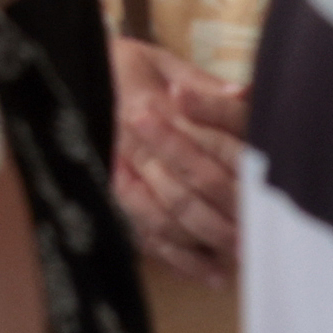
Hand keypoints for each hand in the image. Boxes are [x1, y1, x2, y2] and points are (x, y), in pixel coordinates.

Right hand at [114, 37, 247, 280]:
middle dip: (223, 222)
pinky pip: (141, 233)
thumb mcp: (160, 59)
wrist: (65, 67)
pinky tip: (209, 274)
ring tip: (239, 259)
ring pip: (162, 219)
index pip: (204, 150)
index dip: (237, 179)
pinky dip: (176, 258)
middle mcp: (131, 146)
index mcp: (148, 108)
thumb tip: (242, 95)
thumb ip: (202, 83)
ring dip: (202, 244)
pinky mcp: (108, 193)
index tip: (267, 200)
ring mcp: (117, 173)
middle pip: (183, 193)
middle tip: (259, 241)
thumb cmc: (119, 65)